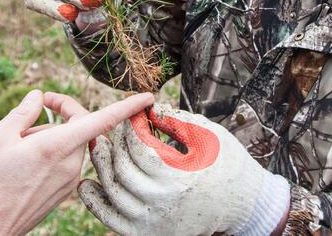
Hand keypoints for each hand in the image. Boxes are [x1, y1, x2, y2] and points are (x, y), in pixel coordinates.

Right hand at [0, 90, 153, 235]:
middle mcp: (71, 163)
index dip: (127, 106)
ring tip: (18, 143)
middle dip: (64, 111)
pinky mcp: (63, 191)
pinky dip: (51, 152)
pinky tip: (24, 160)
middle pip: (81, 125)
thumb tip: (38, 97)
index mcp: (57, 147)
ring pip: (71, 143)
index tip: (148, 97)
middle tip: (39, 104)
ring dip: (52, 134)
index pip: (103, 120)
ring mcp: (69, 180)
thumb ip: (22, 113)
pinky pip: (65, 161)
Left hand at [79, 104, 290, 234]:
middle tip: (117, 128)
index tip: (133, 115)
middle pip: (123, 169)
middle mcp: (161, 203)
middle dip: (116, 143)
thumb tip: (149, 108)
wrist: (243, 204)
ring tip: (98, 147)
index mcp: (178, 177)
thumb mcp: (209, 137)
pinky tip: (88, 184)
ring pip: (113, 192)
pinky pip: (112, 220)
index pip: (140, 148)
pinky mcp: (147, 234)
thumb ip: (177, 121)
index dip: (132, 127)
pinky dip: (96, 202)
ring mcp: (153, 222)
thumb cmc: (228, 164)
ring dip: (102, 167)